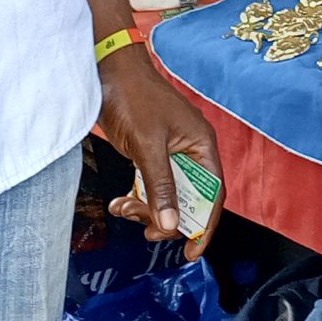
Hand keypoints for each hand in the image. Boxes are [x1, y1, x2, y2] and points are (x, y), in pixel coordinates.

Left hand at [96, 46, 224, 256]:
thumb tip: (172, 226)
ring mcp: (170, 152)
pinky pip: (150, 186)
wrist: (108, 69)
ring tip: (125, 209)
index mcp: (201, 145)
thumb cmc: (134, 97)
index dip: (204, 225)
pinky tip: (119, 203)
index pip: (213, 194)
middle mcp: (191, 151)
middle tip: (147, 231)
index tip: (191, 251)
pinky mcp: (151, 153)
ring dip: (147, 209)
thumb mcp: (147, 145)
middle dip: (168, 218)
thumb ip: (160, 187)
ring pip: (167, 195)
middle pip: (190, 199)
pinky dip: (136, 198)